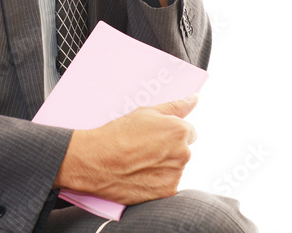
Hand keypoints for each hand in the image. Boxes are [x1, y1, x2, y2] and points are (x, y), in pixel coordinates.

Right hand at [53, 95, 198, 203]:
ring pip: (175, 168)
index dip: (170, 133)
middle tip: (144, 149)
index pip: (189, 132)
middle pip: (183, 150)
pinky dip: (157, 181)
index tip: (155, 136)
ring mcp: (176, 174)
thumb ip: (175, 107)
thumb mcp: (146, 113)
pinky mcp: (167, 191)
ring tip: (140, 162)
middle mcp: (183, 152)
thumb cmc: (118, 134)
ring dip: (164, 166)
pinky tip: (141, 175)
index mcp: (180, 130)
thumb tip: (194, 99)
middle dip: (169, 150)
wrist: (97, 161)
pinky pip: (168, 184)